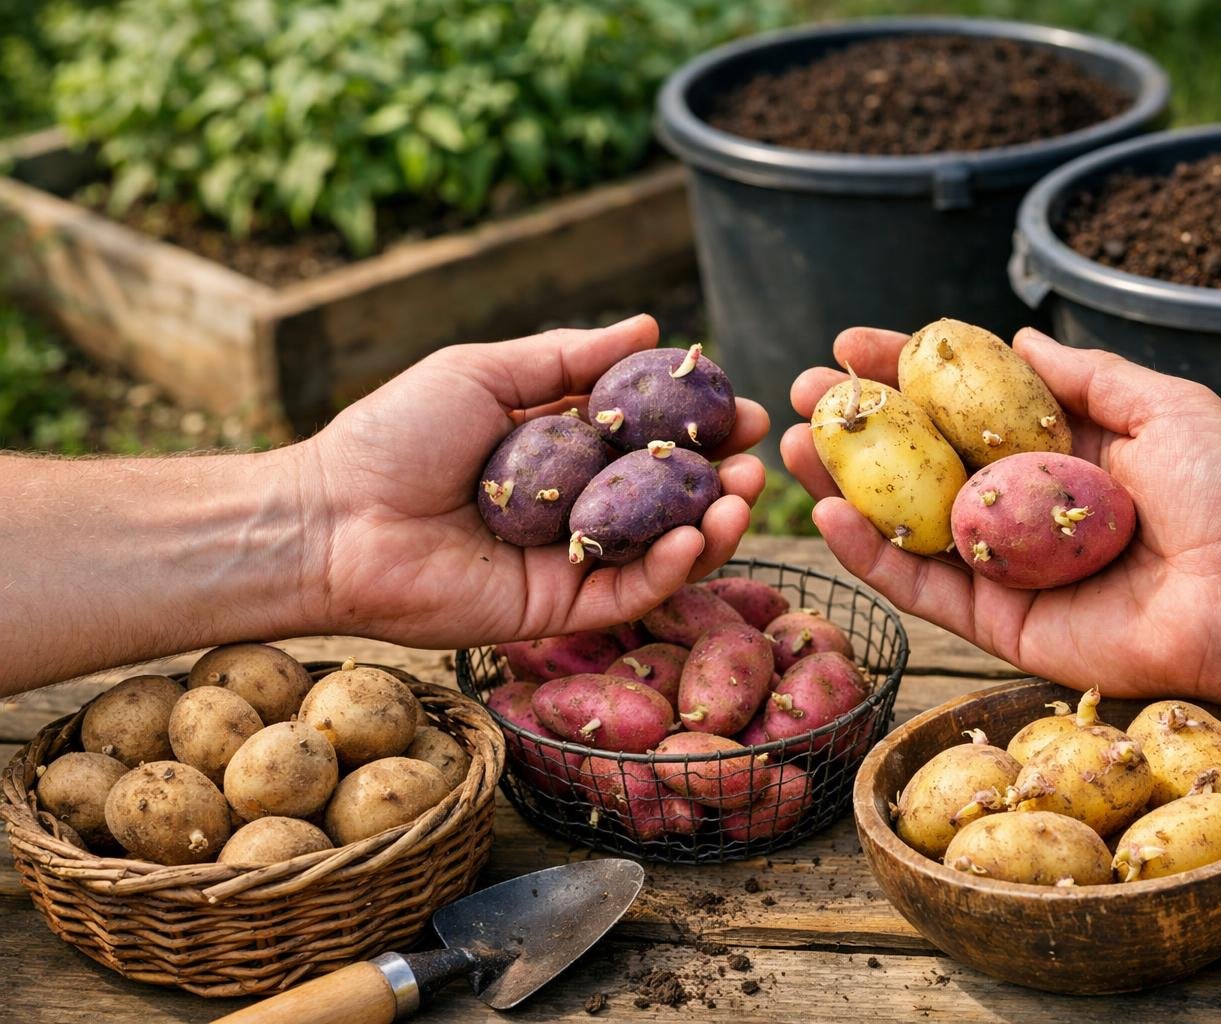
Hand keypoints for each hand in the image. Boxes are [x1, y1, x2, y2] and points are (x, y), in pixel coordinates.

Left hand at [298, 314, 767, 647]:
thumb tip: (649, 325)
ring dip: (711, 527)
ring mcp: (566, 563)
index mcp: (559, 451)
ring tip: (740, 497)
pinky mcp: (554, 612)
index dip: (700, 427)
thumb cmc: (395, 436)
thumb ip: (568, 356)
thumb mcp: (486, 373)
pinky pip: (627, 595)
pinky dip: (670, 568)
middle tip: (756, 461)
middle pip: (666, 500)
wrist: (332, 518)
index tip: (746, 410)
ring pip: (660, 552)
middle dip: (719, 480)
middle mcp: (572, 509)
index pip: (648, 442)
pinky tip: (696, 536)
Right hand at [780, 327, 1220, 703]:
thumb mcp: (1164, 405)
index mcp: (1057, 451)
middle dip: (857, 427)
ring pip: (906, 524)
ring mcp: (1006, 567)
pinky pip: (923, 588)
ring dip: (843, 485)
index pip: (963, 406)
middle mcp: (1021, 506)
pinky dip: (871, 555)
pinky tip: (827, 513)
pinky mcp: (1000, 625)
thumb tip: (1020, 336)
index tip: (852, 344)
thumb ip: (1087, 373)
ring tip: (791, 444)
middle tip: (801, 393)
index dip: (905, 372)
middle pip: (919, 462)